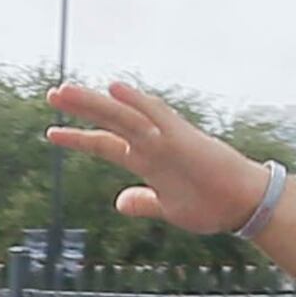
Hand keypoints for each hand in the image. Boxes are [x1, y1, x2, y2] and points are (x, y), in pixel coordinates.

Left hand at [46, 80, 279, 237]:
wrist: (243, 205)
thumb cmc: (211, 205)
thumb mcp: (167, 208)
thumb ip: (143, 202)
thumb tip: (120, 202)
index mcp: (147, 160)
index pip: (106, 143)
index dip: (79, 137)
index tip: (52, 132)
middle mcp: (153, 144)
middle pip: (110, 122)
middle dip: (81, 109)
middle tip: (52, 95)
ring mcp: (166, 140)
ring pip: (125, 115)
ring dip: (95, 102)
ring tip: (65, 91)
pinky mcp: (182, 139)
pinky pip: (157, 116)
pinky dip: (137, 102)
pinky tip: (114, 88)